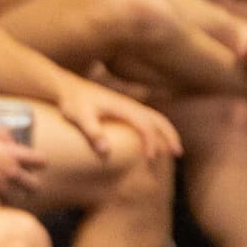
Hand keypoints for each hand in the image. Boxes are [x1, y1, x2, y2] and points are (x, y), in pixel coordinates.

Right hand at [0, 126, 49, 205]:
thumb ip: (1, 139)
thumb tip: (10, 136)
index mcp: (13, 154)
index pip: (41, 161)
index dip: (38, 163)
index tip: (34, 164)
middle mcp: (10, 172)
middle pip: (35, 186)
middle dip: (31, 185)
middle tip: (24, 184)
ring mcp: (0, 186)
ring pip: (19, 198)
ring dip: (15, 196)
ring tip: (7, 192)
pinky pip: (1, 204)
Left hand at [58, 79, 182, 165]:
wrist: (67, 86)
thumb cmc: (73, 102)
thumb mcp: (79, 117)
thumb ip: (93, 132)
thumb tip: (105, 151)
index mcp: (124, 107)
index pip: (145, 126)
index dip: (150, 143)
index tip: (150, 160)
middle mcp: (131, 105)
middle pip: (159, 120)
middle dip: (170, 136)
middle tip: (178, 153)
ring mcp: (129, 105)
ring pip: (156, 118)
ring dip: (167, 132)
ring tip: (173, 149)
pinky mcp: (125, 107)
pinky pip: (148, 118)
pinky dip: (158, 129)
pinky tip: (154, 139)